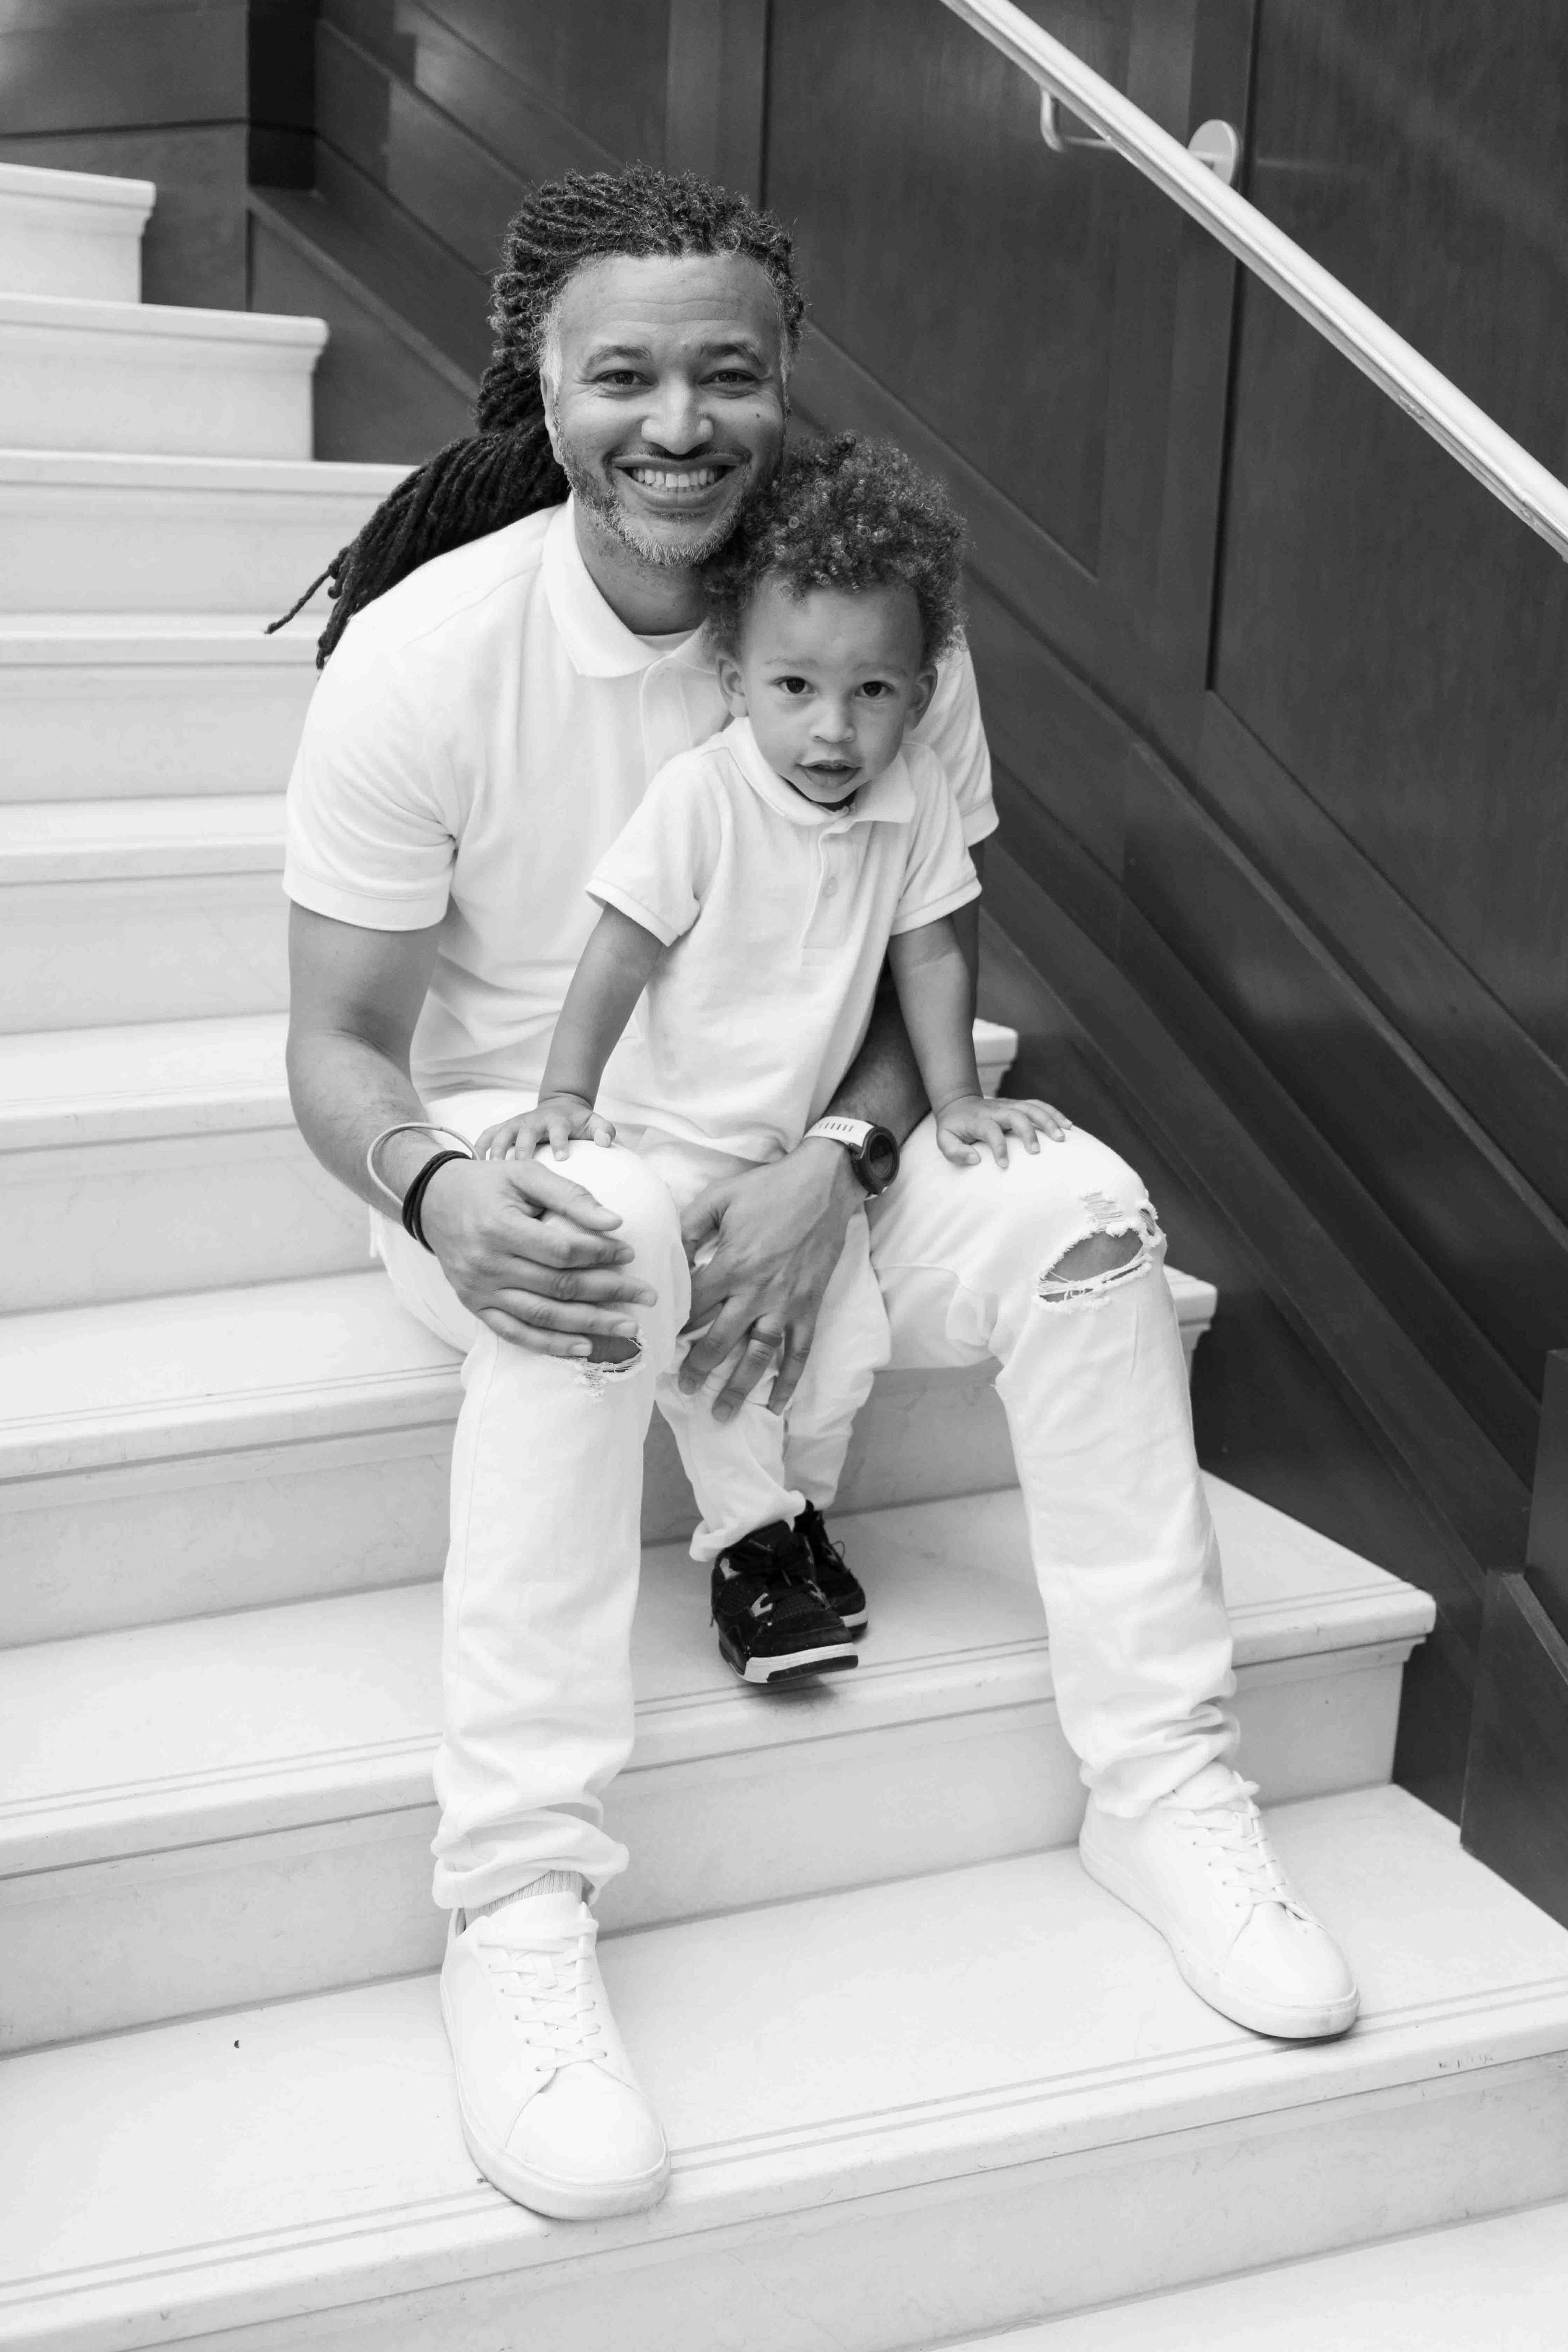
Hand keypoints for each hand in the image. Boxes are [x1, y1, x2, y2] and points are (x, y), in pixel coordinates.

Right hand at [417, 1153, 653, 1354]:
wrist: (434, 1201)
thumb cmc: (487, 1184)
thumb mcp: (526, 1173)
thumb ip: (570, 1194)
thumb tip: (615, 1221)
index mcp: (499, 1226)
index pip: (562, 1250)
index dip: (601, 1254)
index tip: (629, 1253)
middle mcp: (486, 1264)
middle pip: (559, 1286)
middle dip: (610, 1292)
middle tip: (647, 1295)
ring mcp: (479, 1290)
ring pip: (542, 1316)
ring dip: (589, 1325)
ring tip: (628, 1327)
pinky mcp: (475, 1306)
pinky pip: (515, 1333)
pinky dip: (551, 1344)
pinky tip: (583, 1348)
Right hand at [476, 1095, 615, 1163]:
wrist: (559, 1106)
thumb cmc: (577, 1122)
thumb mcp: (594, 1122)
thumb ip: (604, 1130)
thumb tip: (606, 1142)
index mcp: (557, 1120)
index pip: (558, 1129)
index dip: (560, 1142)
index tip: (561, 1158)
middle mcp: (534, 1121)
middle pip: (525, 1134)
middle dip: (522, 1150)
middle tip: (518, 1170)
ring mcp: (516, 1123)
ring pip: (502, 1134)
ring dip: (496, 1151)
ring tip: (492, 1170)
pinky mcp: (504, 1127)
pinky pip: (488, 1134)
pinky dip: (480, 1146)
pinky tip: (474, 1163)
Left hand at [678, 1141, 860, 1420]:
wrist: (824, 1185)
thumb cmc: (768, 1189)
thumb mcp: (719, 1198)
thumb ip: (688, 1227)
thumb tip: (667, 1255)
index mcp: (731, 1265)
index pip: (694, 1307)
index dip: (673, 1327)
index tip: (656, 1346)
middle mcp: (757, 1292)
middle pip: (721, 1340)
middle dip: (698, 1369)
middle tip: (681, 1390)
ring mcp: (786, 1304)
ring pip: (759, 1355)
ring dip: (739, 1387)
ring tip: (720, 1413)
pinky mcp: (809, 1307)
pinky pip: (800, 1351)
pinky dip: (790, 1382)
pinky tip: (777, 1406)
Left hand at [935, 1094, 1070, 1168]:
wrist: (959, 1103)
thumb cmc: (954, 1127)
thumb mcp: (945, 1140)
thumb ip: (955, 1152)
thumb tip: (975, 1160)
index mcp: (979, 1120)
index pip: (990, 1130)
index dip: (998, 1147)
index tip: (1004, 1165)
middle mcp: (996, 1109)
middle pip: (1016, 1115)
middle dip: (1028, 1132)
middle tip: (1037, 1152)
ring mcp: (1009, 1104)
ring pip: (1032, 1108)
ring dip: (1048, 1120)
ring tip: (1063, 1137)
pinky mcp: (1018, 1104)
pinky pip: (1039, 1105)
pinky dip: (1054, 1113)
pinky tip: (1068, 1125)